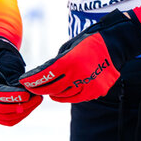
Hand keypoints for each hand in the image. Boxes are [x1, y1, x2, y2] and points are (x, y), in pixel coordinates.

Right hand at [0, 37, 41, 125]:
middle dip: (21, 105)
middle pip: (0, 109)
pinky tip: (30, 107)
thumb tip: (26, 96)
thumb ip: (14, 81)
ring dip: (23, 112)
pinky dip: (19, 117)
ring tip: (36, 101)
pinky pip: (7, 121)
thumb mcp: (8, 66)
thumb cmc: (4, 63)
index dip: (12, 96)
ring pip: (5, 117)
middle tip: (37, 99)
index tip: (27, 95)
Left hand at [19, 10, 140, 102]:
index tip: (24, 81)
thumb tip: (43, 75)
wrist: (116, 44)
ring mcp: (89, 85)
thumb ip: (56, 62)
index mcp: (70, 61)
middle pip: (53, 88)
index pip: (46, 75)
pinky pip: (77, 98)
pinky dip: (68, 96)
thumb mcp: (68, 47)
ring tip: (47, 90)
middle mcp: (79, 75)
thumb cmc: (90, 41)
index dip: (33, 80)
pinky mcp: (96, 91)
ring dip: (54, 93)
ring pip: (64, 96)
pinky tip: (62, 92)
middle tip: (32, 88)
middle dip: (40, 88)